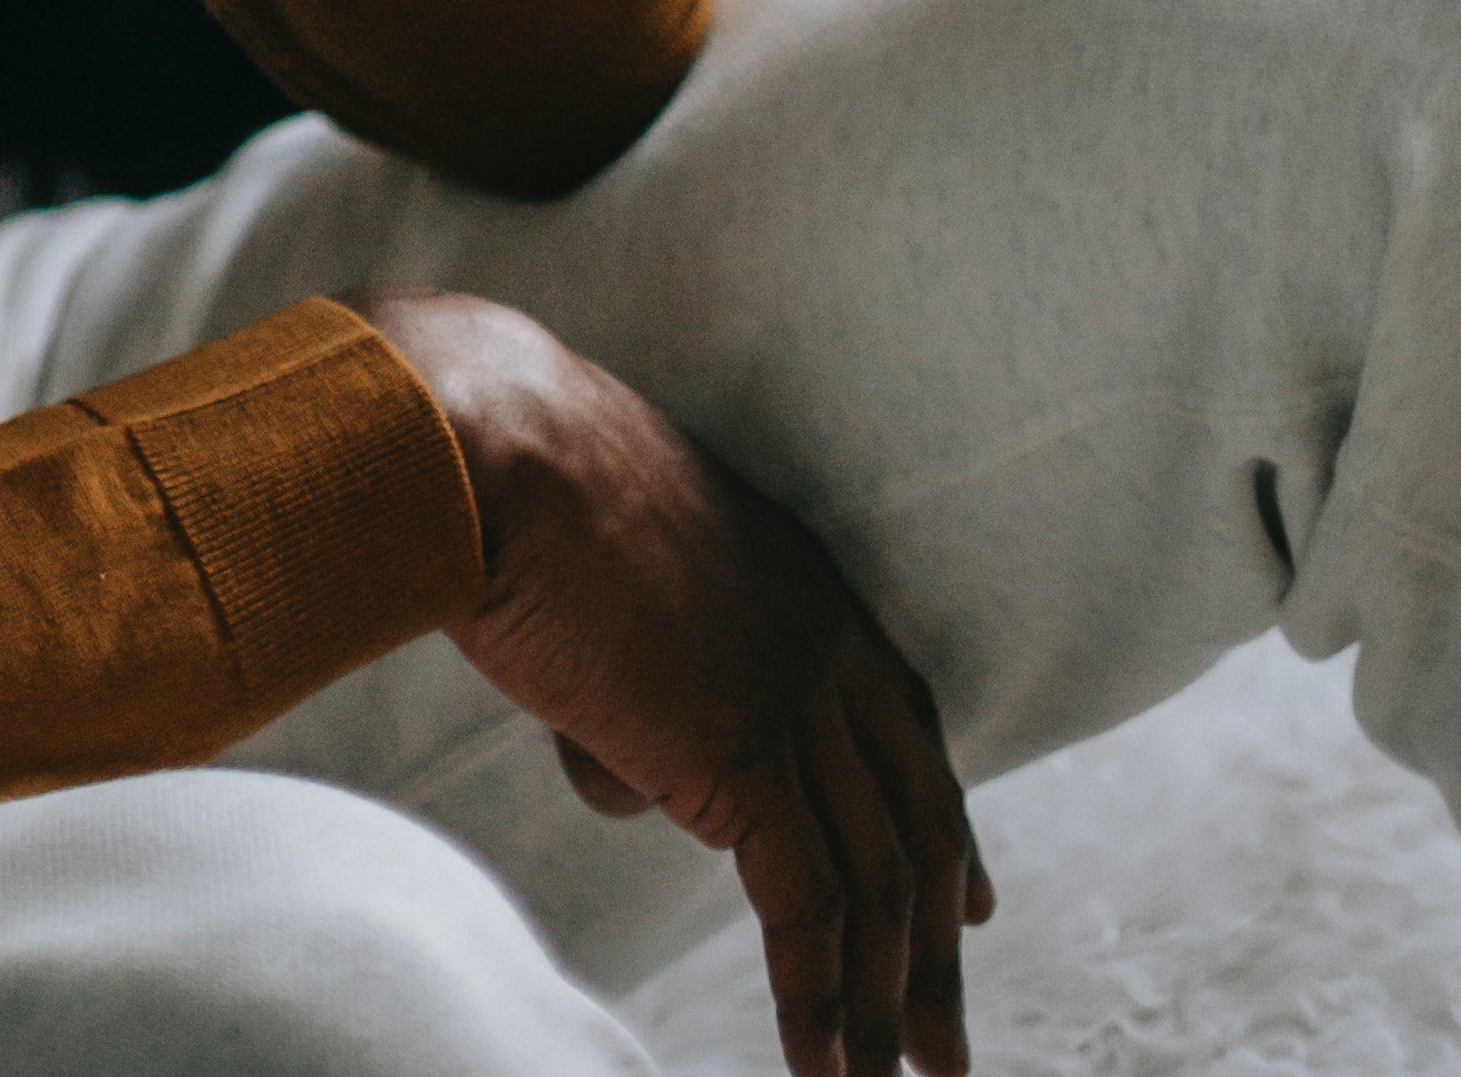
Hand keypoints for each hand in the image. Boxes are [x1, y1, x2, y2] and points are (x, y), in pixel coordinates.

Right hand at [357, 286, 988, 1076]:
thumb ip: (657, 673)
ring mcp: (792, 696)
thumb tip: (639, 770)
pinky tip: (820, 1070)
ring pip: (874, 881)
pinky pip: (806, 908)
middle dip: (934, 948)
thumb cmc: (519, 488)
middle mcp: (823, 639)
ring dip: (883, 1004)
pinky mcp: (743, 755)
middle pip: (916, 817)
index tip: (969, 907)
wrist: (491, 447)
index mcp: (804, 583)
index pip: (907, 725)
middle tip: (946, 1048)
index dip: (942, 823)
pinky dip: (819, 1007)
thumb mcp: (621, 579)